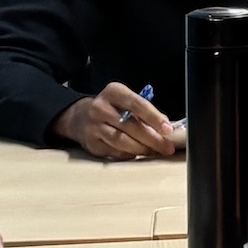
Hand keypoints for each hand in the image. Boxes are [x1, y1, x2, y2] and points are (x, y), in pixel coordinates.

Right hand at [57, 82, 175, 158]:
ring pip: (121, 141)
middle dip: (152, 138)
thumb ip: (145, 112)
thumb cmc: (112, 109)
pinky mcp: (91, 143)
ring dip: (141, 149)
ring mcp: (93, 126)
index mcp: (113, 92)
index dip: (154, 118)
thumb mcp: (126, 101)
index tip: (168, 129)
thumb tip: (166, 128)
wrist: (79, 117)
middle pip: (130, 125)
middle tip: (167, 147)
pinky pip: (114, 152)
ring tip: (154, 152)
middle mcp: (100, 107)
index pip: (137, 104)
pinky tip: (138, 155)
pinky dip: (129, 155)